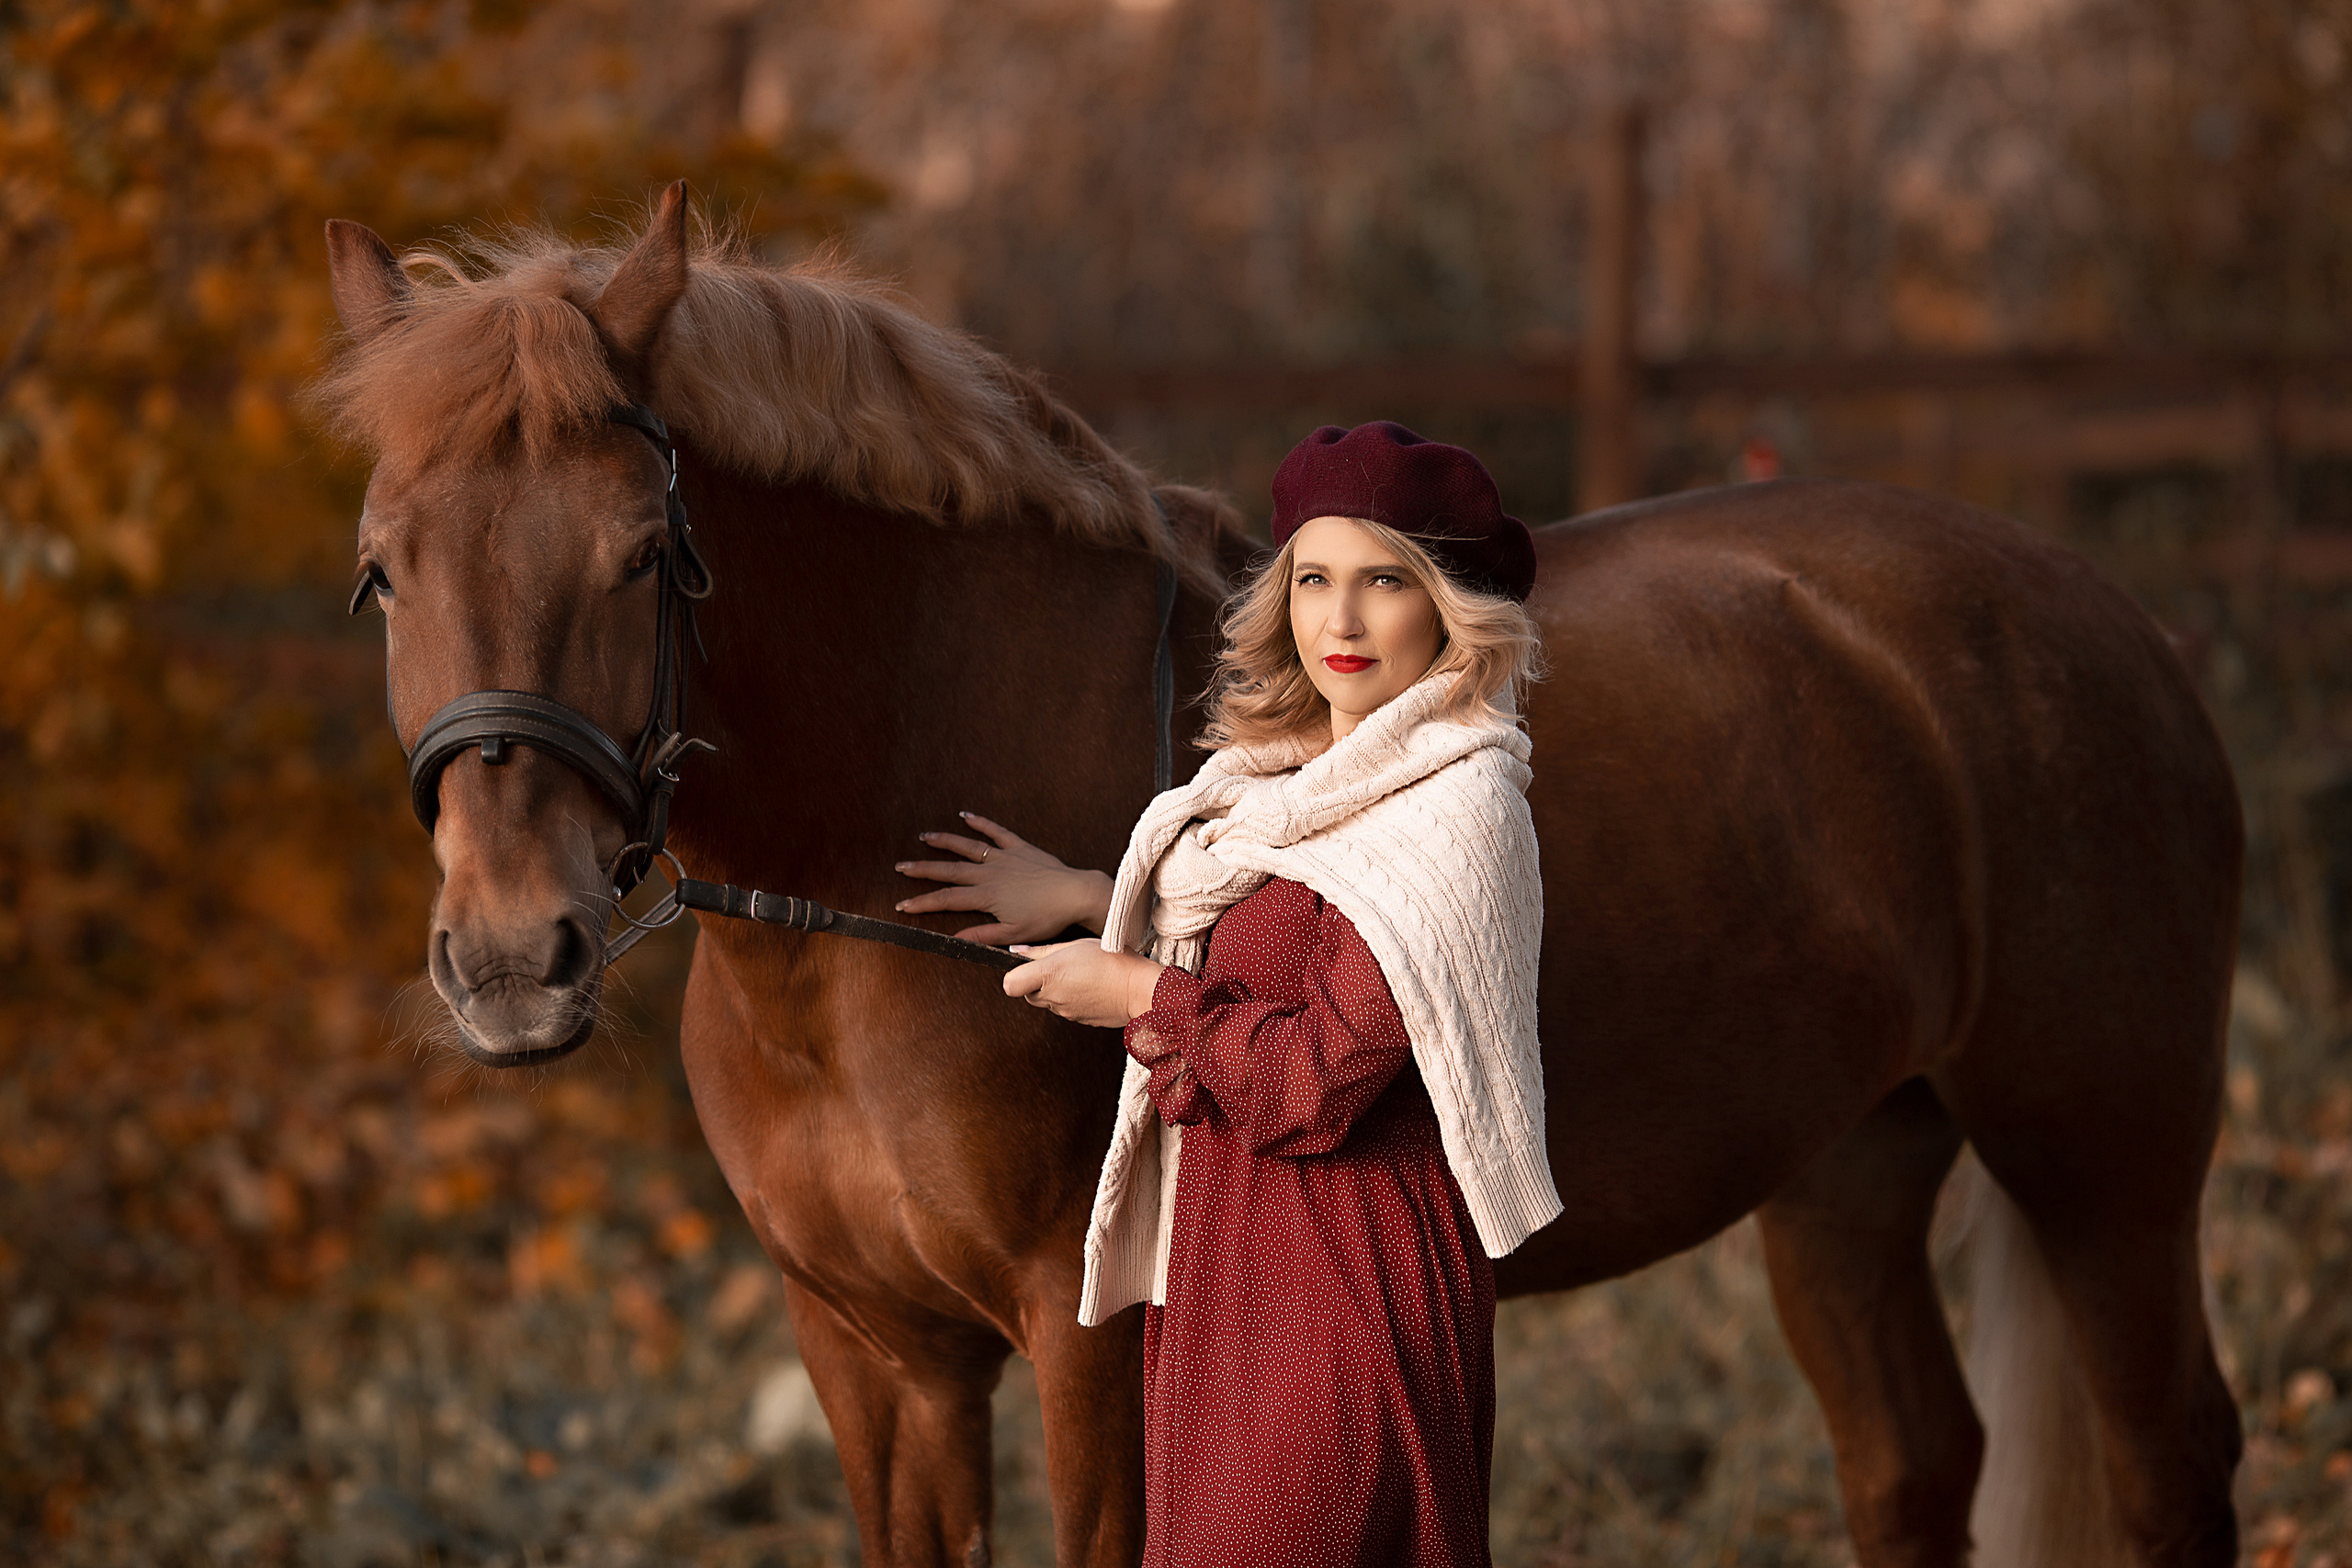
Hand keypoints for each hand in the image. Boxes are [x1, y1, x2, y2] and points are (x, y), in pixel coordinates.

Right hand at [895, 812, 1114, 945]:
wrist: (1075, 894)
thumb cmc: (1047, 918)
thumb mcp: (1014, 934)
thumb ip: (982, 936)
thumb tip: (954, 940)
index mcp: (987, 896)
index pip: (947, 899)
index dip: (922, 902)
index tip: (902, 905)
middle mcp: (990, 873)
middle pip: (949, 870)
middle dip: (922, 869)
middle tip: (900, 867)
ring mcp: (1004, 857)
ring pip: (967, 846)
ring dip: (944, 841)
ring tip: (924, 837)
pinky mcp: (1019, 847)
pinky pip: (996, 832)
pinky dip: (981, 822)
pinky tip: (966, 815)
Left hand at [1002, 942, 1164, 1028]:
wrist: (1140, 989)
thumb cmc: (1111, 960)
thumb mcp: (1075, 945)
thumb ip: (1042, 951)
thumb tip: (1016, 951)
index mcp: (1049, 975)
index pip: (1010, 985)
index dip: (1016, 975)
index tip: (1029, 967)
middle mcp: (1053, 997)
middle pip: (1028, 994)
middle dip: (1037, 983)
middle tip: (1061, 967)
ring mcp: (1066, 1012)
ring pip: (1048, 1002)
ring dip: (1056, 991)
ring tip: (1081, 975)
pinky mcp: (1078, 1021)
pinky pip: (1066, 1010)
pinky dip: (1072, 1000)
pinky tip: (1090, 987)